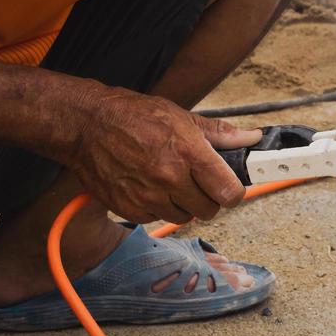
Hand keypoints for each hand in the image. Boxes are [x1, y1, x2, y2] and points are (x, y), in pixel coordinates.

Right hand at [67, 87, 259, 224]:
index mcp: (188, 153)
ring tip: (170, 181)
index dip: (234, 192)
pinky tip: (150, 186)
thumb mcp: (180, 116)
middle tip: (197, 182)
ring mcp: (148, 196)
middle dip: (208, 198)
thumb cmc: (133, 116)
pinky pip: (157, 218)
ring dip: (183, 204)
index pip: (229, 191)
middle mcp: (170, 178)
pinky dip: (158, 208)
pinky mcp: (129, 208)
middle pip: (209, 210)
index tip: (230, 187)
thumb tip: (251, 138)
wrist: (85, 125)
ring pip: (184, 217)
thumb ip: (219, 134)